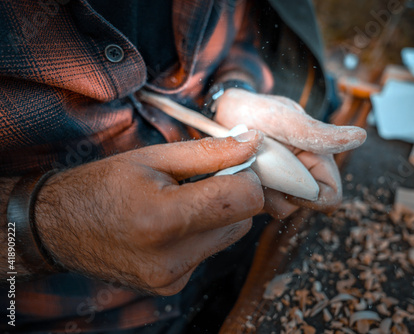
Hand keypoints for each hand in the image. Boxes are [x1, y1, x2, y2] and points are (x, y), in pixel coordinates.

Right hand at [35, 131, 263, 294]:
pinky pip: (209, 252)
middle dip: (234, 194)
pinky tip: (173, 224)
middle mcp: (171, 258)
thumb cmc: (102, 185)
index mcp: (164, 218)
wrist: (57, 229)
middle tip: (206, 178)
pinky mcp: (172, 287)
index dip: (247, 175)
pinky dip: (203, 234)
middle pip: (243, 220)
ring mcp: (172, 279)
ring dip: (220, 215)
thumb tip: (253, 142)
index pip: (245, 199)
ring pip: (230, 236)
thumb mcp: (153, 156)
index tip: (233, 162)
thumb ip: (209, 151)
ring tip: (183, 200)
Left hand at [214, 89, 366, 217]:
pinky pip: (256, 206)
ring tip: (245, 166)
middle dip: (278, 194)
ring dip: (259, 192)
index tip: (288, 190)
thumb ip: (318, 133)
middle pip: (300, 206)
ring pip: (277, 208)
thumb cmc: (257, 109)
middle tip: (256, 169)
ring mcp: (278, 184)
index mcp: (316, 159)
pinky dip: (246, 193)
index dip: (313, 200)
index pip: (329, 196)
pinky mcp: (257, 190)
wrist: (221, 112)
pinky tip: (237, 172)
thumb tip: (360, 136)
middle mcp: (299, 175)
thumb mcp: (285, 118)